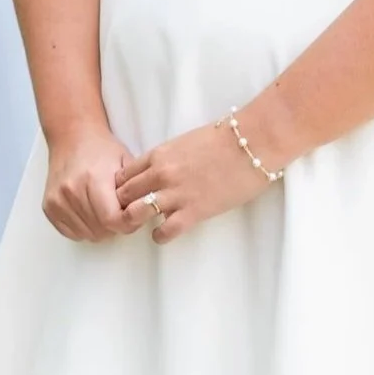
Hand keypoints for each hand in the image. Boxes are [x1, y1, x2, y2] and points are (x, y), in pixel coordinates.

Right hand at [43, 126, 136, 240]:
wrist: (72, 137)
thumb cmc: (102, 149)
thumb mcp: (126, 163)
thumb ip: (135, 190)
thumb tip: (144, 213)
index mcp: (93, 179)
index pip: (112, 219)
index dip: (127, 223)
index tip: (133, 216)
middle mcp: (72, 191)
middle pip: (100, 230)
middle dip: (115, 227)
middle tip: (121, 213)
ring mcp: (57, 200)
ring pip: (87, 234)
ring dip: (100, 230)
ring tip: (105, 211)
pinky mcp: (49, 207)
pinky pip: (71, 233)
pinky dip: (84, 229)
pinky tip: (90, 214)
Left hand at [116, 119, 272, 244]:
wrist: (253, 142)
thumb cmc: (225, 138)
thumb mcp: (185, 142)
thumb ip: (169, 157)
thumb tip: (162, 169)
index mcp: (159, 154)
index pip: (123, 174)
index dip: (120, 187)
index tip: (125, 196)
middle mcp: (161, 174)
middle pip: (124, 195)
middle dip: (121, 206)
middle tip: (127, 214)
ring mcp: (176, 193)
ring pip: (136, 213)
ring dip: (136, 221)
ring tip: (143, 225)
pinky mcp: (194, 211)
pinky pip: (165, 231)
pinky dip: (159, 236)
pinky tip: (162, 234)